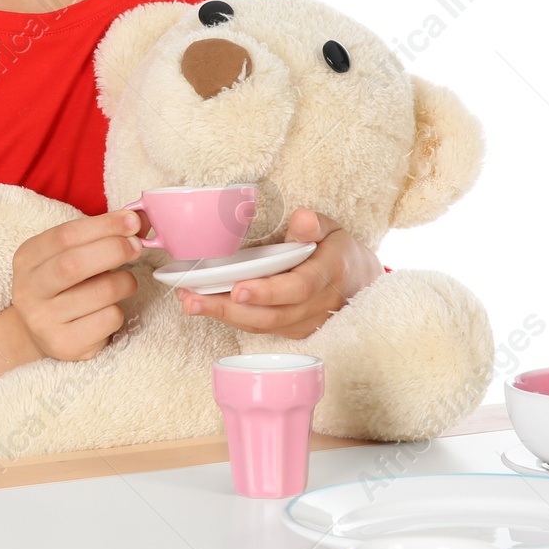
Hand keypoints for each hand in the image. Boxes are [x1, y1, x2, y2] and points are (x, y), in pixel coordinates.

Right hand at [9, 209, 143, 361]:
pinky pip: (108, 320)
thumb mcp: (70, 255)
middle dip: (113, 250)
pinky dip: (120, 309)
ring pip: (99, 293)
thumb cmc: (65, 285)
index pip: (65, 235)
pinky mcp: (65, 344)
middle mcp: (29, 290)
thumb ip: (99, 235)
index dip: (103, 225)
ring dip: (125, 282)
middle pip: (74, 264)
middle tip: (137, 246)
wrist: (40, 333)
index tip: (132, 221)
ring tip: (126, 282)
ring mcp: (44, 321)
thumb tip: (141, 218)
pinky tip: (110, 309)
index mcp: (28, 258)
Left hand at [174, 209, 380, 338]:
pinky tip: (206, 306)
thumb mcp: (331, 230)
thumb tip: (302, 218)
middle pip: (272, 314)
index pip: (298, 287)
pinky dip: (233, 319)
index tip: (238, 289)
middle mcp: (317, 305)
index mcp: (328, 274)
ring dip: (224, 316)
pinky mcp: (293, 330)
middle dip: (229, 310)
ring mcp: (305, 322)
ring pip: (263, 325)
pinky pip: (262, 329)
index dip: (268, 291)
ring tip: (190, 302)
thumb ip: (313, 226)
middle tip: (193, 300)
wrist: (358, 283)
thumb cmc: (337, 251)